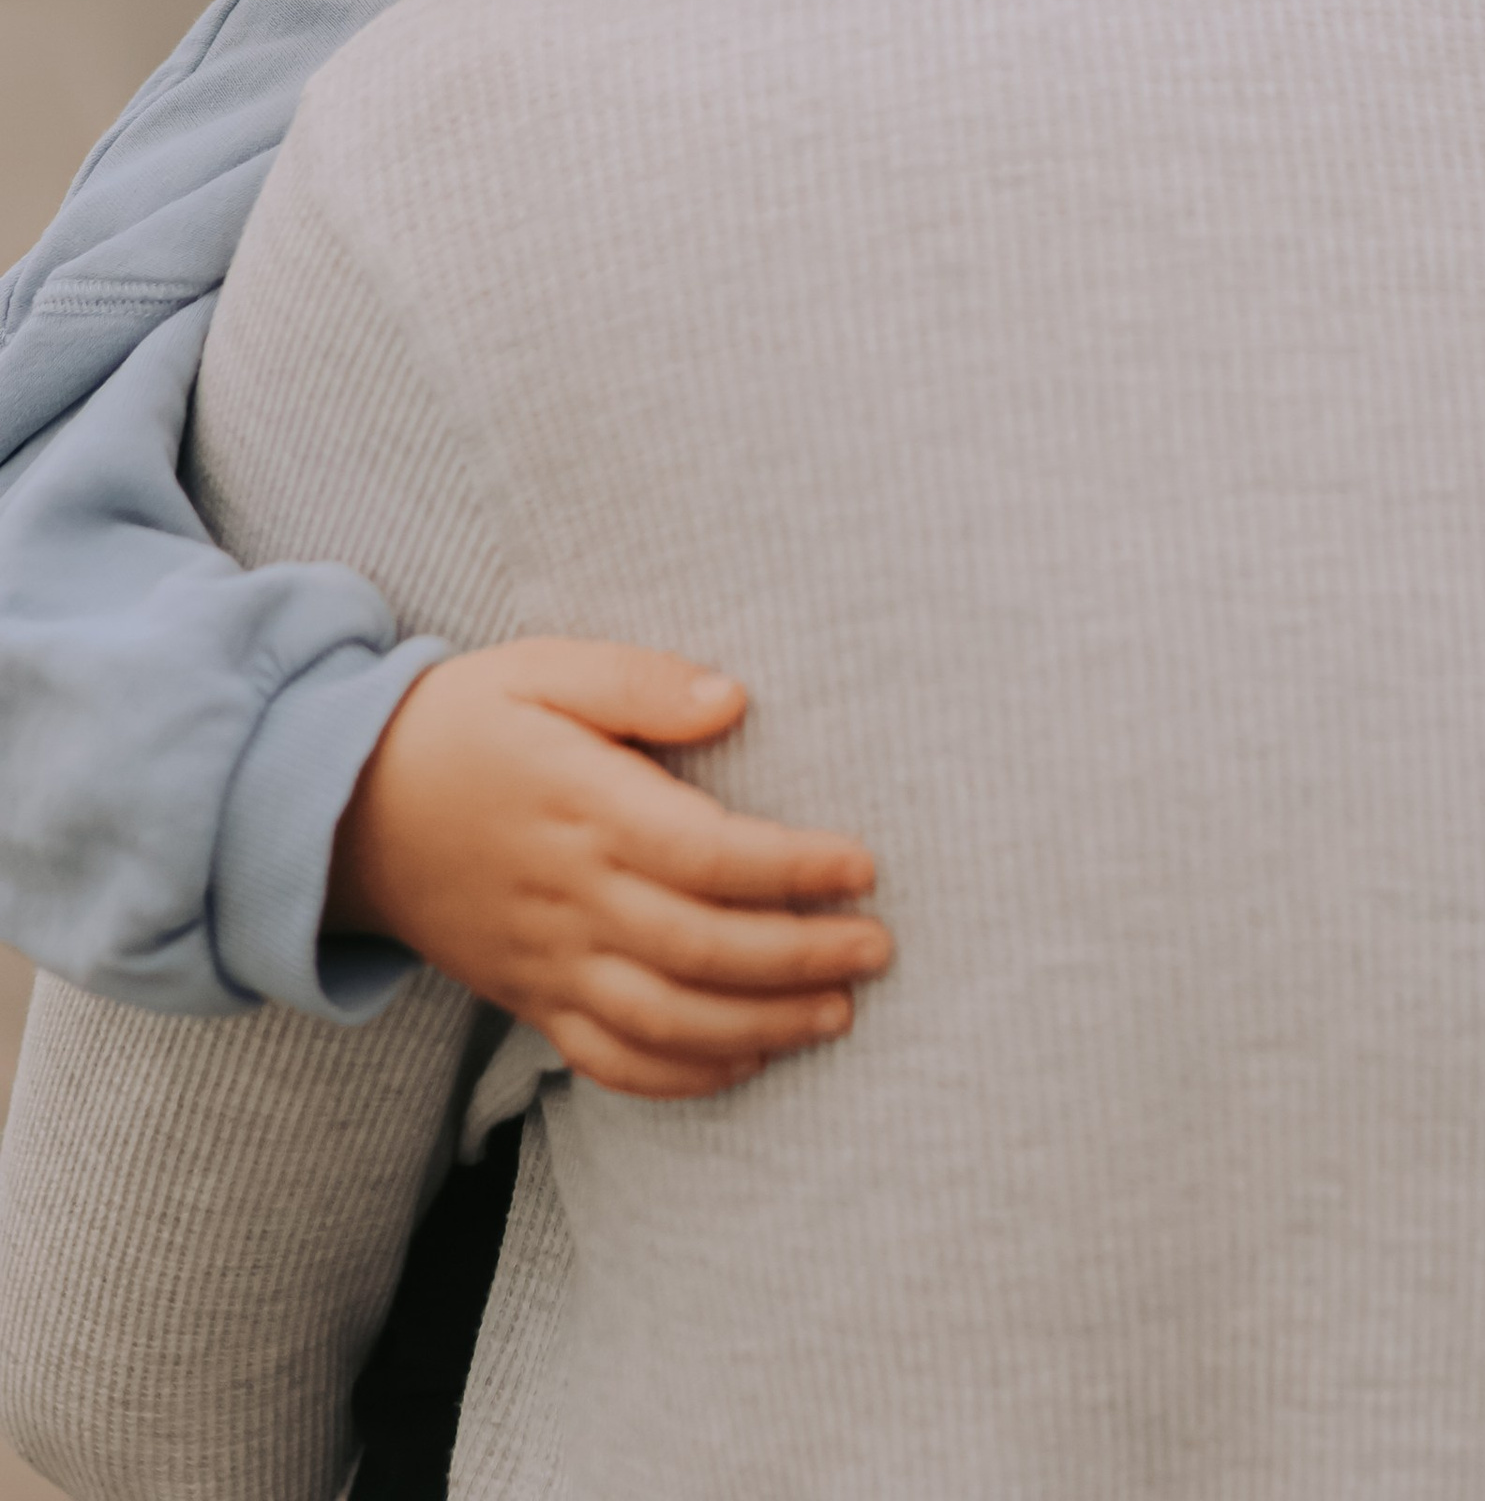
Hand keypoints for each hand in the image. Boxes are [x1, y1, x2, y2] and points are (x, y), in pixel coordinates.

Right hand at [327, 639, 891, 1100]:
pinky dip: (681, 1075)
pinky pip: (609, 1060)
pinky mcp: (529, 999)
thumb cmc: (461, 724)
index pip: (710, 856)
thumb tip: (733, 700)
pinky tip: (744, 1062)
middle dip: (801, 957)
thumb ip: (640, 683)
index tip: (863, 868)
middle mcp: (572, 899)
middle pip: (703, 949)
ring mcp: (548, 962)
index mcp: (586, 811)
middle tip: (877, 949)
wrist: (345, 810)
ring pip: (667, 1019)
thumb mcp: (542, 669)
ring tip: (836, 1014)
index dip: (794, 869)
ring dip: (760, 1026)